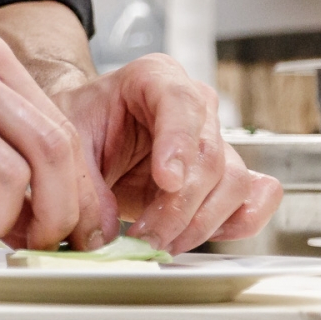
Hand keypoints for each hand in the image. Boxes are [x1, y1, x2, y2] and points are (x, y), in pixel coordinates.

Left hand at [52, 54, 279, 251]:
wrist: (91, 138)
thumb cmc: (82, 126)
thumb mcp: (67, 142)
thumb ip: (83, 180)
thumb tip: (106, 230)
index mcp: (155, 77)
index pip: (180, 102)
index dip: (178, 143)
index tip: (166, 181)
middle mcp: (195, 105)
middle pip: (210, 154)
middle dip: (179, 205)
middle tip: (148, 236)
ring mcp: (217, 140)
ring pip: (234, 184)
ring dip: (199, 224)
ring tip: (158, 242)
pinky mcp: (228, 175)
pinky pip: (253, 200)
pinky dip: (232, 225)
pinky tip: (194, 237)